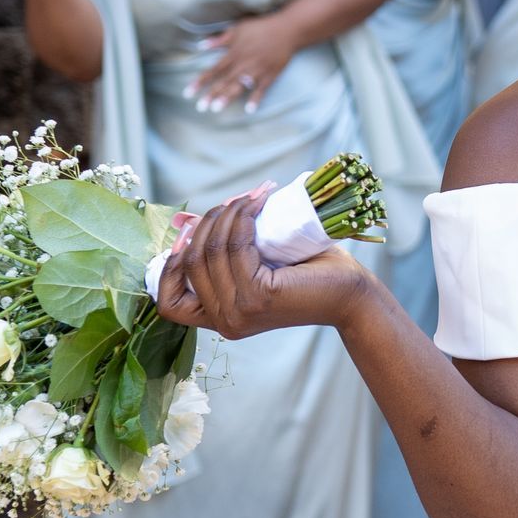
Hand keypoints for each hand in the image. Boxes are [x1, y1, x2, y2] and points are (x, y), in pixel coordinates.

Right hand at [154, 191, 370, 337]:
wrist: (348, 292)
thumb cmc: (305, 273)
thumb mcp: (254, 260)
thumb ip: (221, 247)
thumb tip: (181, 221)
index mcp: (218, 319)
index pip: (168, 302)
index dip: (170, 264)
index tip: (190, 231)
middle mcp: (225, 322)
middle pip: (192, 262)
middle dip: (208, 222)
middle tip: (235, 200)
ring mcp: (240, 312)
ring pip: (212, 250)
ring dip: (228, 213)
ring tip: (252, 196)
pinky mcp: (258, 296)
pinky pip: (236, 247)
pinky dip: (243, 217)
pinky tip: (259, 202)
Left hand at [186, 13, 298, 116]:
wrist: (287, 30)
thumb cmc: (260, 28)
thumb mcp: (237, 29)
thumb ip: (219, 39)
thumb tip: (201, 46)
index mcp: (233, 54)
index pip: (213, 70)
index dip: (200, 81)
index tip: (189, 92)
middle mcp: (243, 64)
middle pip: (224, 81)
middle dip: (211, 94)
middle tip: (200, 107)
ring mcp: (257, 71)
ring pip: (239, 86)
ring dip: (227, 97)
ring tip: (216, 109)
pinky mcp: (270, 75)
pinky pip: (261, 90)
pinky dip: (256, 99)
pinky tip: (249, 110)